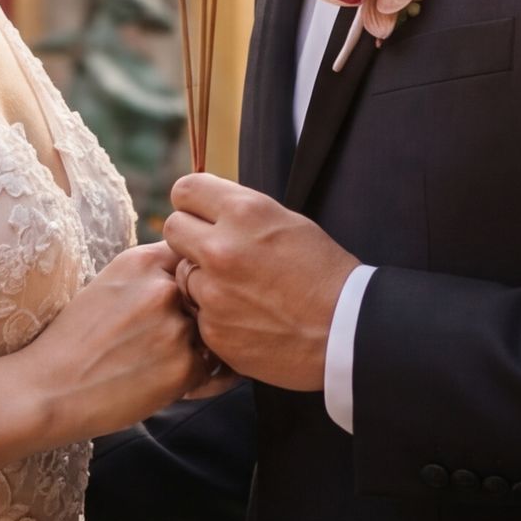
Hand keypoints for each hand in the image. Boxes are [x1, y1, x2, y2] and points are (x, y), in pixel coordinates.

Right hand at [21, 243, 209, 443]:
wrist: (46, 389)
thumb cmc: (75, 341)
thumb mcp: (108, 286)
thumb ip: (152, 276)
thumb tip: (198, 273)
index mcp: (141, 261)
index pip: (191, 256)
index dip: (191, 279)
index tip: (181, 296)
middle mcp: (162, 288)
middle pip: (208, 293)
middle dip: (196, 315)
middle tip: (164, 339)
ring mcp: (176, 327)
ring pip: (212, 331)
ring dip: (199, 347)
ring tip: (160, 363)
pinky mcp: (184, 368)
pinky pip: (214, 368)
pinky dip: (199, 379)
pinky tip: (166, 383)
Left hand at [161, 172, 359, 390]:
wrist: (347, 331)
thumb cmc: (323, 273)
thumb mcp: (287, 222)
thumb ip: (240, 212)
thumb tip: (206, 208)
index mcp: (244, 213)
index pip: (185, 190)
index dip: (193, 203)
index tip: (202, 214)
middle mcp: (221, 249)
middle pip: (173, 228)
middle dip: (190, 238)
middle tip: (214, 252)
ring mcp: (214, 293)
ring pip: (183, 274)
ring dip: (203, 280)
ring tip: (240, 290)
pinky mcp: (213, 330)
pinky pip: (197, 313)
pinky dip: (215, 315)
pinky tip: (246, 317)